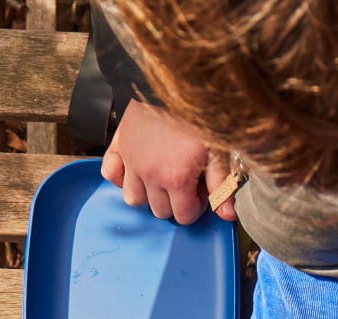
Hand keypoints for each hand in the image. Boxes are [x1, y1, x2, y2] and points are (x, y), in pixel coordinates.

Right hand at [101, 99, 237, 224]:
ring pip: (134, 200)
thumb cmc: (199, 118)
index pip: (184, 216)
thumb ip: (221, 187)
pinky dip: (122, 177)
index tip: (200, 188)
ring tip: (162, 176)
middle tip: (185, 179)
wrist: (172, 83)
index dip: (196, 206)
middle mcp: (150, 174)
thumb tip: (227, 216)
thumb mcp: (218, 152)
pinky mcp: (118, 146)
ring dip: (149, 194)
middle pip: (161, 212)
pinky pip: (110, 175)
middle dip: (175, 201)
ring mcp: (131, 161)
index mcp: (176, 179)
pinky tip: (138, 170)